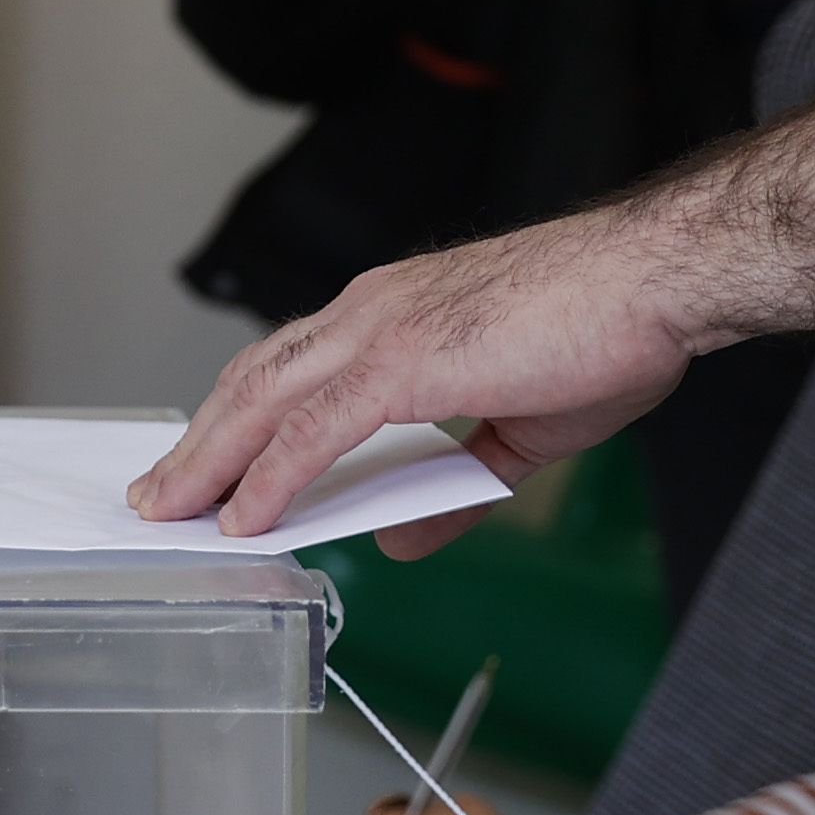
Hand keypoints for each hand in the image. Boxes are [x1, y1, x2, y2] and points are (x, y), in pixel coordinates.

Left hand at [130, 211, 681, 544]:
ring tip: (171, 513)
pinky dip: (270, 477)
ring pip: (264, 402)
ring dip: (211, 462)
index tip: (208, 466)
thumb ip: (456, 482)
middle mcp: (371, 311)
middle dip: (200, 444)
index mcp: (395, 313)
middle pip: (255, 382)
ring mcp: (381, 332)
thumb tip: (403, 535)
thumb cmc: (607, 329)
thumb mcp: (520, 430)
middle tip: (158, 497)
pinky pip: (314, 430)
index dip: (239, 421)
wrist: (656, 280)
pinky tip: (246, 516)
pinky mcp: (404, 361)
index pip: (291, 369)